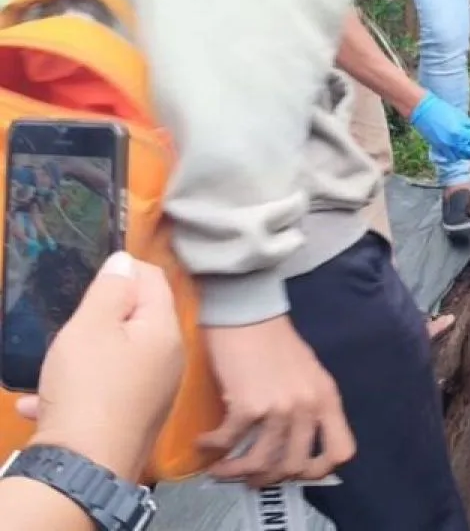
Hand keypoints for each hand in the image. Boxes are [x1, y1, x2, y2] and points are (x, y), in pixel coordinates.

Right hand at [19, 253, 183, 481]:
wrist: (83, 466)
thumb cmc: (88, 386)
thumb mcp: (91, 326)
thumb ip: (110, 290)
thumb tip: (125, 261)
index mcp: (165, 330)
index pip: (155, 280)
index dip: (126, 269)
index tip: (95, 275)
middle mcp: (169, 359)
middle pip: (138, 318)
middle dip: (102, 315)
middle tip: (73, 320)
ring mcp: (153, 390)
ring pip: (117, 356)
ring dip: (83, 354)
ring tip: (56, 361)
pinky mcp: (133, 416)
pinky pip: (104, 390)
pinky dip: (76, 388)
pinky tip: (42, 400)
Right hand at [198, 316, 353, 486]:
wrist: (247, 311)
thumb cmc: (272, 340)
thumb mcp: (307, 374)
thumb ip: (308, 406)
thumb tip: (295, 443)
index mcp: (327, 398)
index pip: (341, 450)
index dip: (320, 470)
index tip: (297, 474)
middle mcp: (308, 406)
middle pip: (296, 466)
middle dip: (270, 477)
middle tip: (252, 476)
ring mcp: (280, 408)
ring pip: (261, 463)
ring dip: (236, 471)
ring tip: (221, 468)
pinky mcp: (248, 406)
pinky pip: (229, 443)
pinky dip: (212, 447)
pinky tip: (205, 441)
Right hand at [410, 93, 469, 160]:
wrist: (423, 110)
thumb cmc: (443, 109)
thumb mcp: (461, 116)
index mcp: (460, 132)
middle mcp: (453, 141)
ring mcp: (445, 146)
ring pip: (462, 156)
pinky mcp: (439, 148)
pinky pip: (452, 157)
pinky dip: (459, 156)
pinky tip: (463, 153)